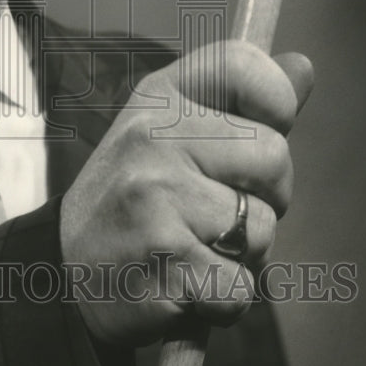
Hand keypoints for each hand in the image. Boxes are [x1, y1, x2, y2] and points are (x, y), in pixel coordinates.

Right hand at [59, 40, 312, 347]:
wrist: (62, 270)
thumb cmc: (134, 199)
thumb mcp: (170, 131)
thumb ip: (240, 104)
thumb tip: (303, 66)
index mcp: (158, 97)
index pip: (243, 65)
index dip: (275, 101)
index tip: (257, 133)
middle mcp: (153, 137)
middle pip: (275, 156)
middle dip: (264, 198)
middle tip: (216, 212)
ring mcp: (156, 197)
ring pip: (262, 229)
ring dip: (241, 255)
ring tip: (192, 248)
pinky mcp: (166, 262)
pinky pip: (241, 287)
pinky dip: (223, 300)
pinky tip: (184, 284)